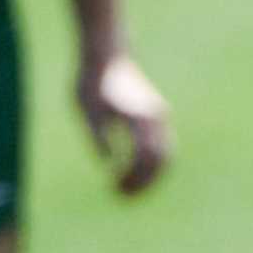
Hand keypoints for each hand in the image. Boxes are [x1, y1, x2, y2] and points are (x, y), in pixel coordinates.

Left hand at [78, 50, 171, 194]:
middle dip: (144, 181)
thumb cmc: (92, 81)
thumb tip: (109, 163)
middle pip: (160, 159)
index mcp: (137, 116)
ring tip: (128, 189)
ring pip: (166, 155)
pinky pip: (163, 147)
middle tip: (123, 197)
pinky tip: (134, 172)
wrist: (108, 55)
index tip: (114, 189)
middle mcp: (154, 117)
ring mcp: (159, 117)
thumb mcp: (86, 109)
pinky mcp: (157, 117)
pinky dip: (152, 164)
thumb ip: (97, 135)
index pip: (143, 156)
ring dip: (150, 175)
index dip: (132, 177)